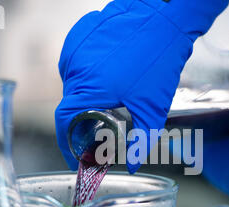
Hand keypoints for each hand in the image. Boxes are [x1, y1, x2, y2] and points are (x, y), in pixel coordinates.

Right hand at [55, 0, 228, 172]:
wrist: (165, 19)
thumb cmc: (160, 62)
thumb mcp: (152, 108)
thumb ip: (141, 141)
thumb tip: (132, 165)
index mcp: (89, 87)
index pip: (64, 121)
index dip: (66, 143)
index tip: (75, 156)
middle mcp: (76, 67)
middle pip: (69, 103)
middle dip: (80, 121)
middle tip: (98, 129)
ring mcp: (75, 48)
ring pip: (71, 83)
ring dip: (84, 96)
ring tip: (106, 99)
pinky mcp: (79, 36)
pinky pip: (74, 63)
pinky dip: (84, 75)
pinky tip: (105, 75)